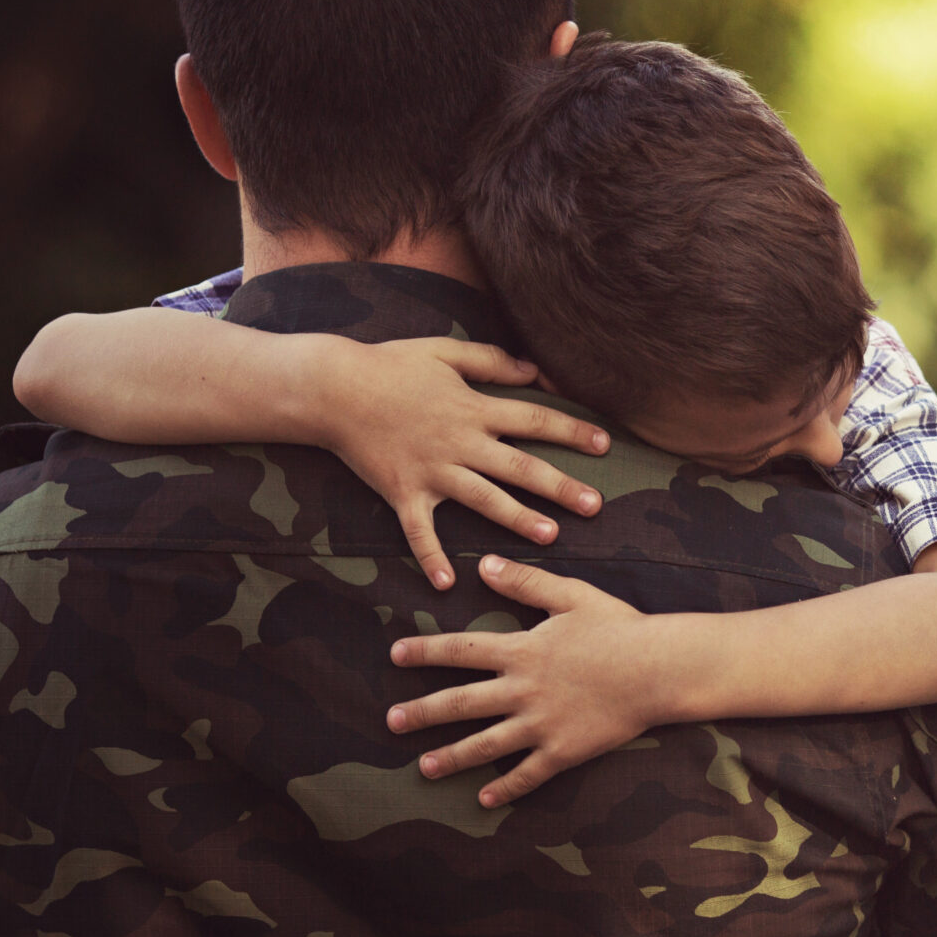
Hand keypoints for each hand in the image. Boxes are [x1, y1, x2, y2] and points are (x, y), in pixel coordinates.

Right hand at [317, 337, 612, 589]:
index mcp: (473, 409)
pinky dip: (430, 558)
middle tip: (595, 506)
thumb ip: (491, 362)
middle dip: (561, 487)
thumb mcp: (444, 351)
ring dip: (518, 520)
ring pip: (484, 500)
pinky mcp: (402, 492)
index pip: (534, 421)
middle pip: (520, 467)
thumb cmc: (389, 365)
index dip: (572, 432)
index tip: (605, 445)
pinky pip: (419, 531)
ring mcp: (432, 471)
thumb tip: (535, 370)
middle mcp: (460, 443)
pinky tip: (447, 585)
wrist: (332, 388)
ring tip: (550, 537)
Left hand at [385, 556, 670, 805]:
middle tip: (391, 721)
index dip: (425, 651)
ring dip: (451, 756)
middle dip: (422, 712)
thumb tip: (484, 565)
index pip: (461, 650)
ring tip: (423, 767)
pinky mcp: (564, 751)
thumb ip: (524, 583)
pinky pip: (528, 774)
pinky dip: (505, 788)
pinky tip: (484, 799)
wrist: (658, 669)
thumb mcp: (571, 595)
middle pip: (461, 703)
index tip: (396, 655)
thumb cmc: (619, 628)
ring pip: (486, 745)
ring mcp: (542, 725)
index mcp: (522, 651)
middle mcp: (523, 691)